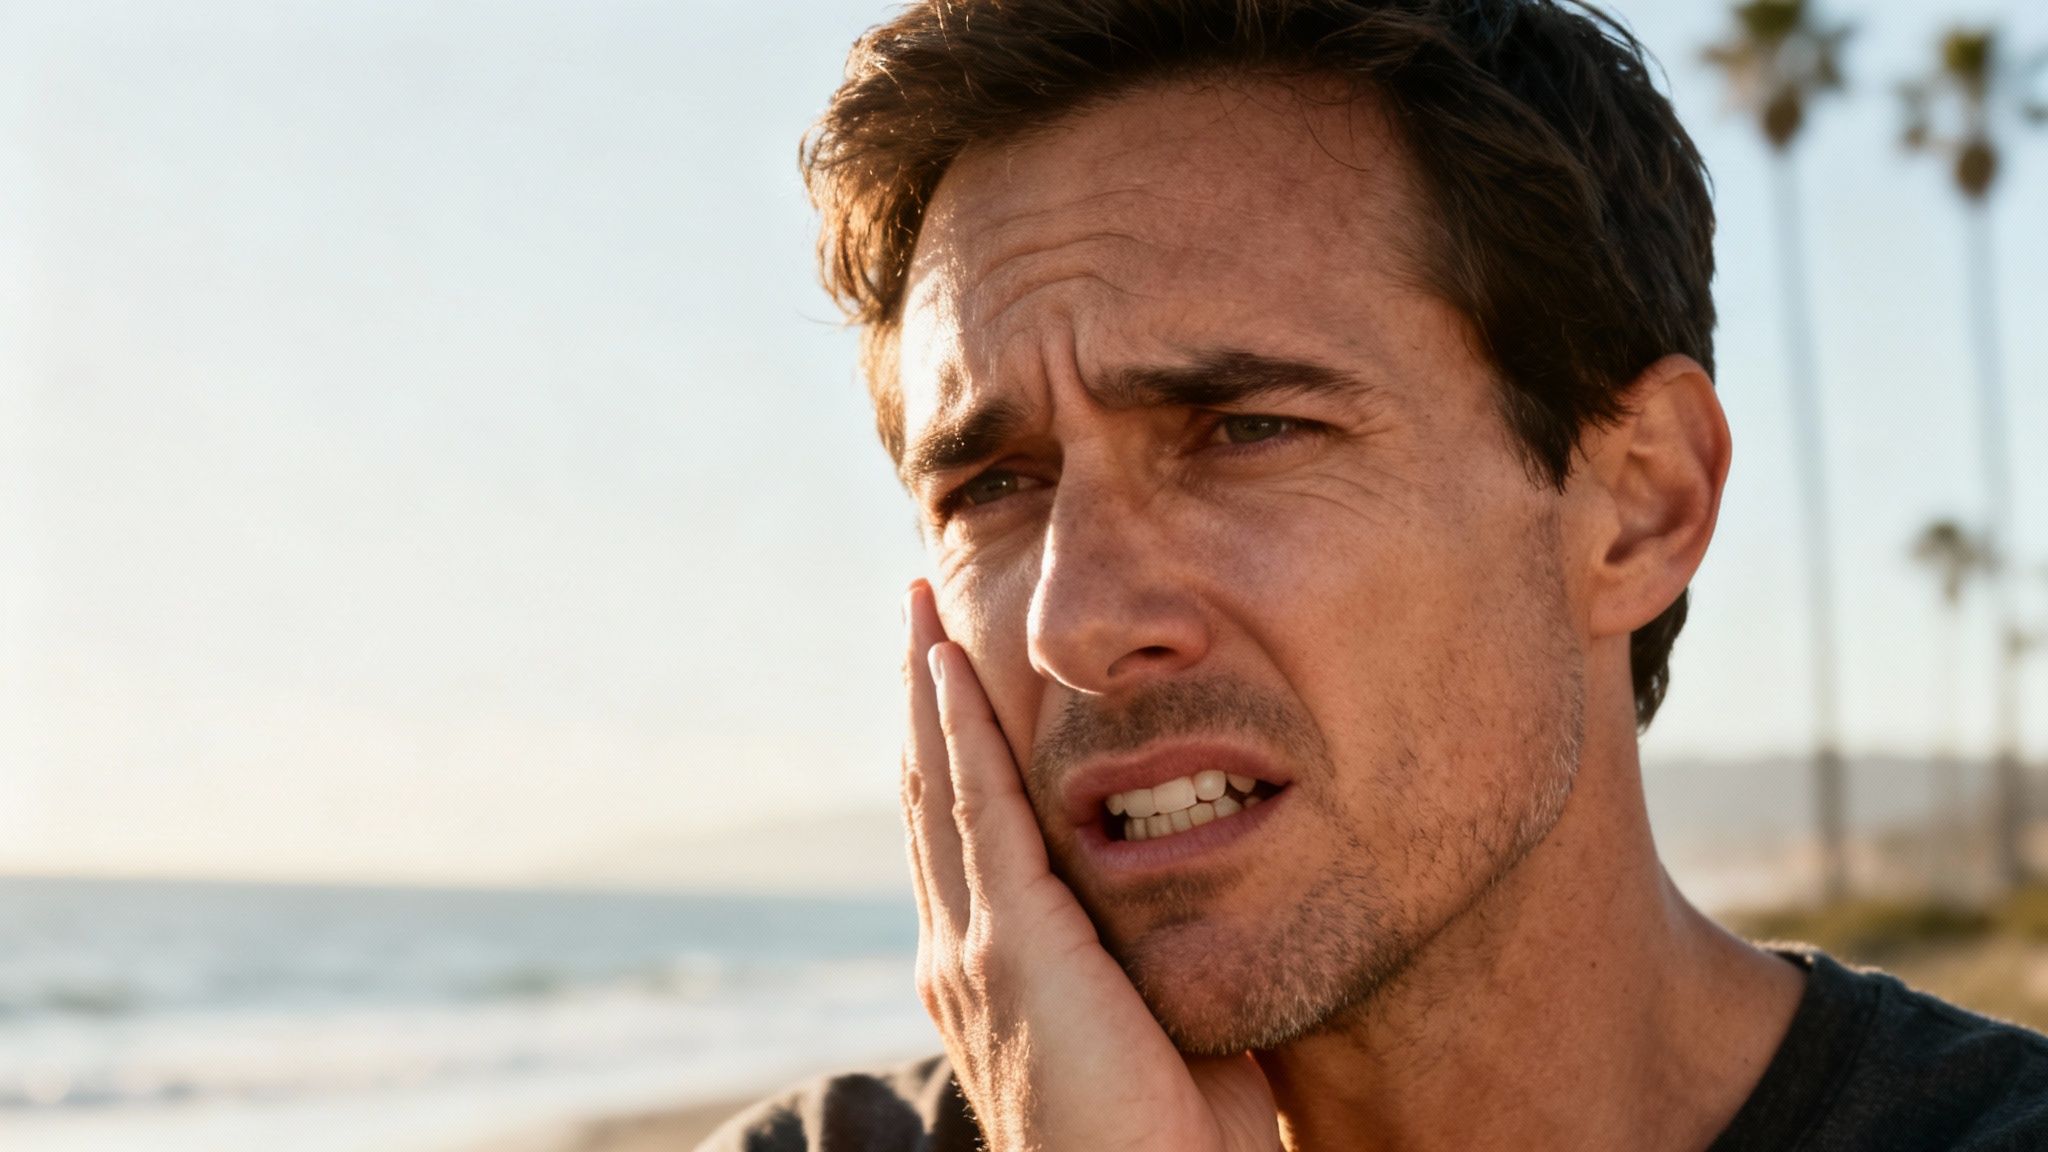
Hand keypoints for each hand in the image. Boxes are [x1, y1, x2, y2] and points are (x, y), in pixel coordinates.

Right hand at [901, 580, 1280, 1151]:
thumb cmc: (1168, 1141)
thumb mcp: (1159, 1018)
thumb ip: (1153, 952)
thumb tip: (1195, 895)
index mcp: (994, 969)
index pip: (964, 833)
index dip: (954, 749)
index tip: (952, 675)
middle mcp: (960, 951)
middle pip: (932, 793)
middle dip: (925, 699)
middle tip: (917, 612)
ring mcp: (971, 948)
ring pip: (939, 784)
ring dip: (929, 690)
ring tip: (920, 611)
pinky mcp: (1004, 944)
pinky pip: (972, 807)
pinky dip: (956, 730)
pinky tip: (946, 666)